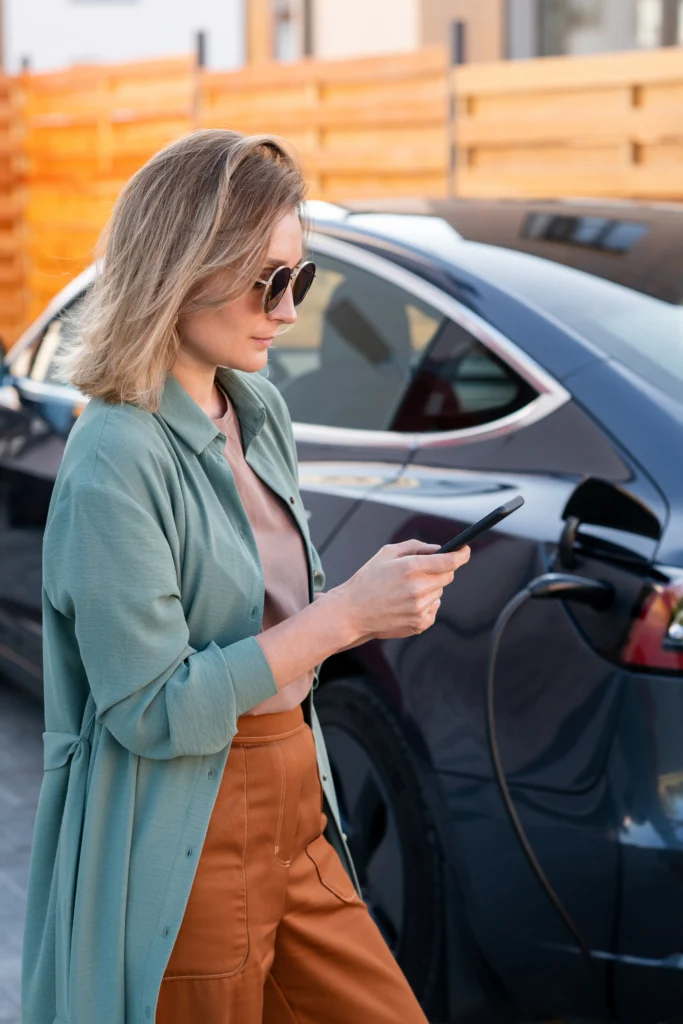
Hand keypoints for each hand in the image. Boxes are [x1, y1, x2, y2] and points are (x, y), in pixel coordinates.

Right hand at [333, 540, 470, 642]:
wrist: (352, 612)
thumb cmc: (367, 580)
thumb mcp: (386, 553)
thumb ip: (415, 546)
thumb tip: (437, 548)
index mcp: (410, 568)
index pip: (449, 561)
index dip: (462, 554)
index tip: (465, 551)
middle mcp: (417, 589)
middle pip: (448, 577)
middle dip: (440, 571)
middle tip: (422, 572)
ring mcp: (419, 608)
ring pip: (440, 593)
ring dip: (430, 589)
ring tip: (406, 590)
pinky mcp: (419, 624)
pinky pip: (434, 609)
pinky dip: (426, 605)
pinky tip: (407, 603)